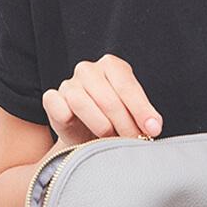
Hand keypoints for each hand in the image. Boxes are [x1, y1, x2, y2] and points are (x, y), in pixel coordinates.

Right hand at [41, 54, 162, 146]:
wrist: (85, 134)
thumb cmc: (113, 120)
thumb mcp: (132, 114)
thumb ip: (143, 116)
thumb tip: (154, 127)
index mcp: (112, 66)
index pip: (127, 86)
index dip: (141, 110)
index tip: (153, 129)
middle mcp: (88, 70)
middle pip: (107, 98)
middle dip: (124, 123)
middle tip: (133, 141)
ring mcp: (68, 83)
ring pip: (81, 102)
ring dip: (99, 125)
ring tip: (110, 139)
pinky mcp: (52, 98)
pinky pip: (58, 108)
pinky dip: (69, 119)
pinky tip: (80, 130)